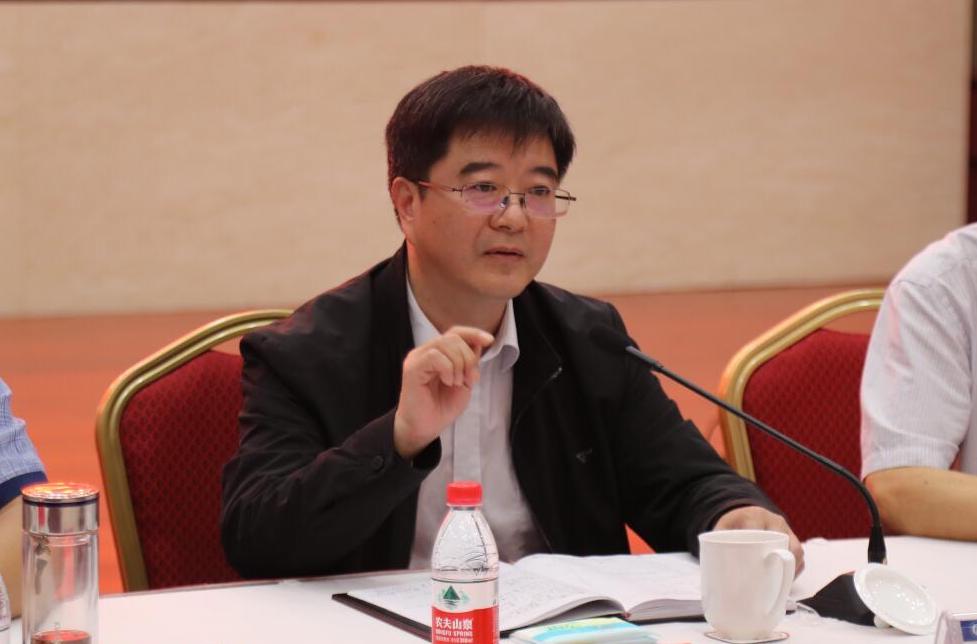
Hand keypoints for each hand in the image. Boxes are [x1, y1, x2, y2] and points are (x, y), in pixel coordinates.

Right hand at [393, 326, 493, 458]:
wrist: (425, 428)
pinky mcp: (412, 368)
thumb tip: (479, 343)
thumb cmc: (441, 407)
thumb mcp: (464, 381)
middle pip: (453, 337)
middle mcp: (425, 352)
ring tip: (457, 383)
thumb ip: (470, 362)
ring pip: (445, 344)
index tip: (489, 340)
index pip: (455, 333)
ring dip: (459, 364)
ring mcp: (417, 358)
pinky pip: (435, 356)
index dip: (473, 333)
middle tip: (469, 380)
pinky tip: (448, 382)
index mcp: (438, 353)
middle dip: (468, 357)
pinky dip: (448, 369)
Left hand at [713, 506, 804, 576]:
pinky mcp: (792, 540)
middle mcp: (774, 521)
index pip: (759, 528)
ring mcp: (786, 530)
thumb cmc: (732, 524)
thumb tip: (712, 566)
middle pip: (785, 541)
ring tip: (780, 584)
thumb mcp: (722, 528)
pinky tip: (786, 580)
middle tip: (770, 580)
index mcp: (755, 515)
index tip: (755, 561)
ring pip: (796, 550)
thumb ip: (717, 541)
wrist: (745, 513)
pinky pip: (799, 556)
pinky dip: (795, 569)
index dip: (758, 544)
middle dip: (780, 561)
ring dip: (791, 568)